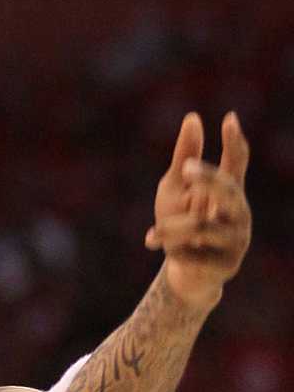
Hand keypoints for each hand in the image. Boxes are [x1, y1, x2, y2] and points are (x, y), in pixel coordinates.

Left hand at [144, 111, 250, 308]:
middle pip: (228, 190)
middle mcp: (239, 212)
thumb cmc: (179, 226)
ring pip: (202, 227)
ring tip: (152, 235)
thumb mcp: (174, 190)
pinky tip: (157, 249)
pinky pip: (197, 254)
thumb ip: (184, 157)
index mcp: (229, 191)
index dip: (234, 142)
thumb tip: (193, 117)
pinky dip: (174, 252)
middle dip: (207, 179)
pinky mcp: (228, 265)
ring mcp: (237, 239)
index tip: (229, 118)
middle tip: (184, 169)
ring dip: (172, 230)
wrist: (183, 274)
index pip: (237, 162)